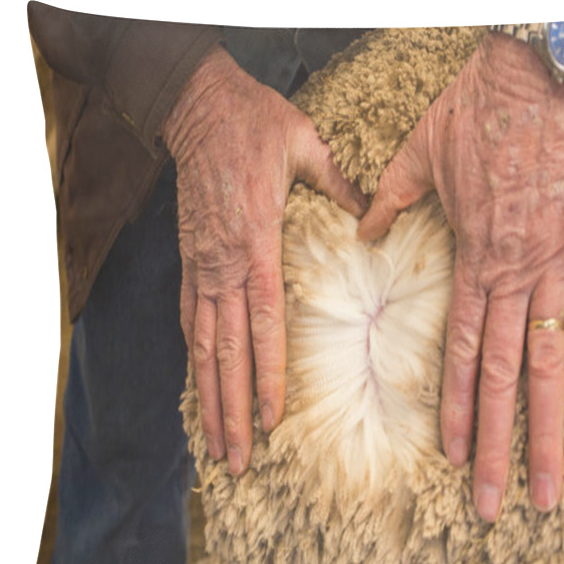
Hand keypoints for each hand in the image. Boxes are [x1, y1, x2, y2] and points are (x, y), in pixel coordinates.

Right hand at [164, 45, 365, 474]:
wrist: (198, 105)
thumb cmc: (255, 122)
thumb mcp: (306, 144)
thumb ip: (340, 184)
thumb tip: (374, 215)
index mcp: (256, 242)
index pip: (263, 323)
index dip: (266, 375)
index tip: (270, 419)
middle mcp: (223, 264)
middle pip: (227, 351)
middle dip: (232, 409)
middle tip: (237, 458)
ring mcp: (201, 265)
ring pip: (202, 345)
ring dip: (208, 397)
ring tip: (213, 442)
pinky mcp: (190, 259)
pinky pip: (189, 319)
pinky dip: (195, 360)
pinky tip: (201, 387)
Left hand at [358, 32, 563, 521]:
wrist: (539, 68)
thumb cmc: (478, 108)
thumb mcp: (417, 153)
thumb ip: (387, 200)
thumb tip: (363, 230)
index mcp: (471, 258)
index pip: (461, 350)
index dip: (457, 407)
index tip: (453, 456)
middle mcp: (514, 275)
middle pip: (504, 376)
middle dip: (498, 445)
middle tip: (495, 503)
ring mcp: (558, 266)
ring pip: (552, 364)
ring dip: (549, 431)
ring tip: (548, 487)